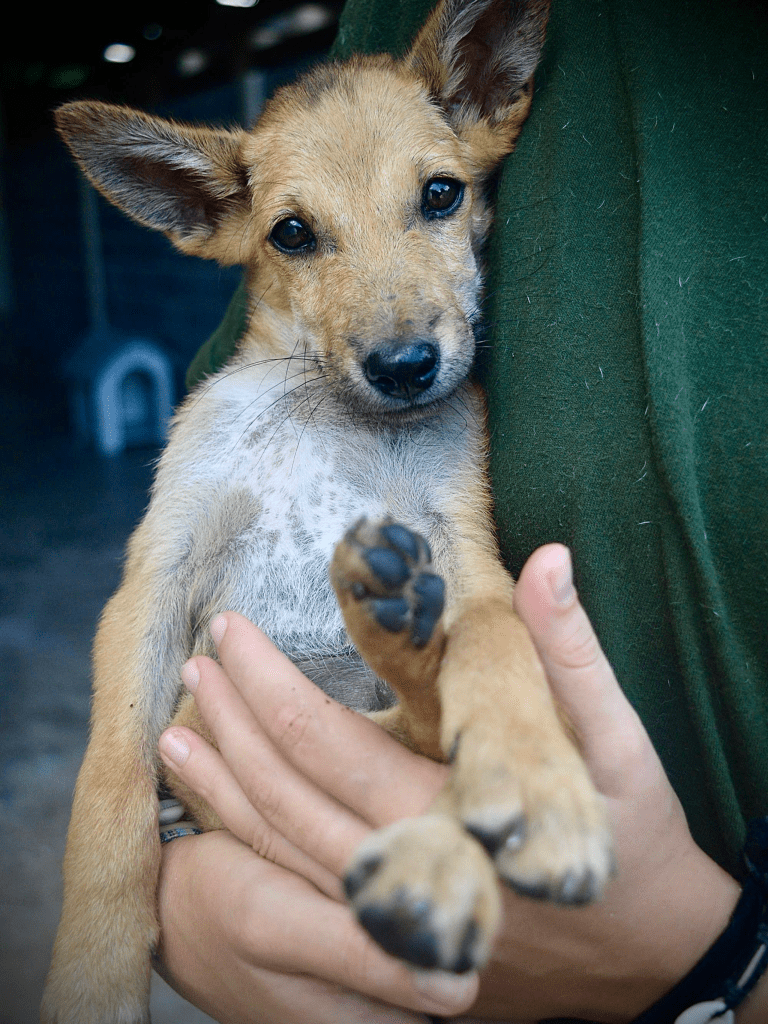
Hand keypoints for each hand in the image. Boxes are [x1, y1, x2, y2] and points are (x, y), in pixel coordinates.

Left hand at [157, 545, 741, 1022]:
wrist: (649, 957)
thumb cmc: (638, 843)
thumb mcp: (619, 744)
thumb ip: (573, 653)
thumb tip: (548, 562)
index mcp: (449, 820)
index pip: (330, 747)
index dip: (271, 686)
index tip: (232, 631)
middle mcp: (405, 882)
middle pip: (286, 803)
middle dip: (233, 728)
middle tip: (195, 664)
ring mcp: (391, 927)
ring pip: (279, 860)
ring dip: (221, 793)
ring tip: (175, 736)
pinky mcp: (390, 949)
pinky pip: (296, 901)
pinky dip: (248, 853)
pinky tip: (213, 818)